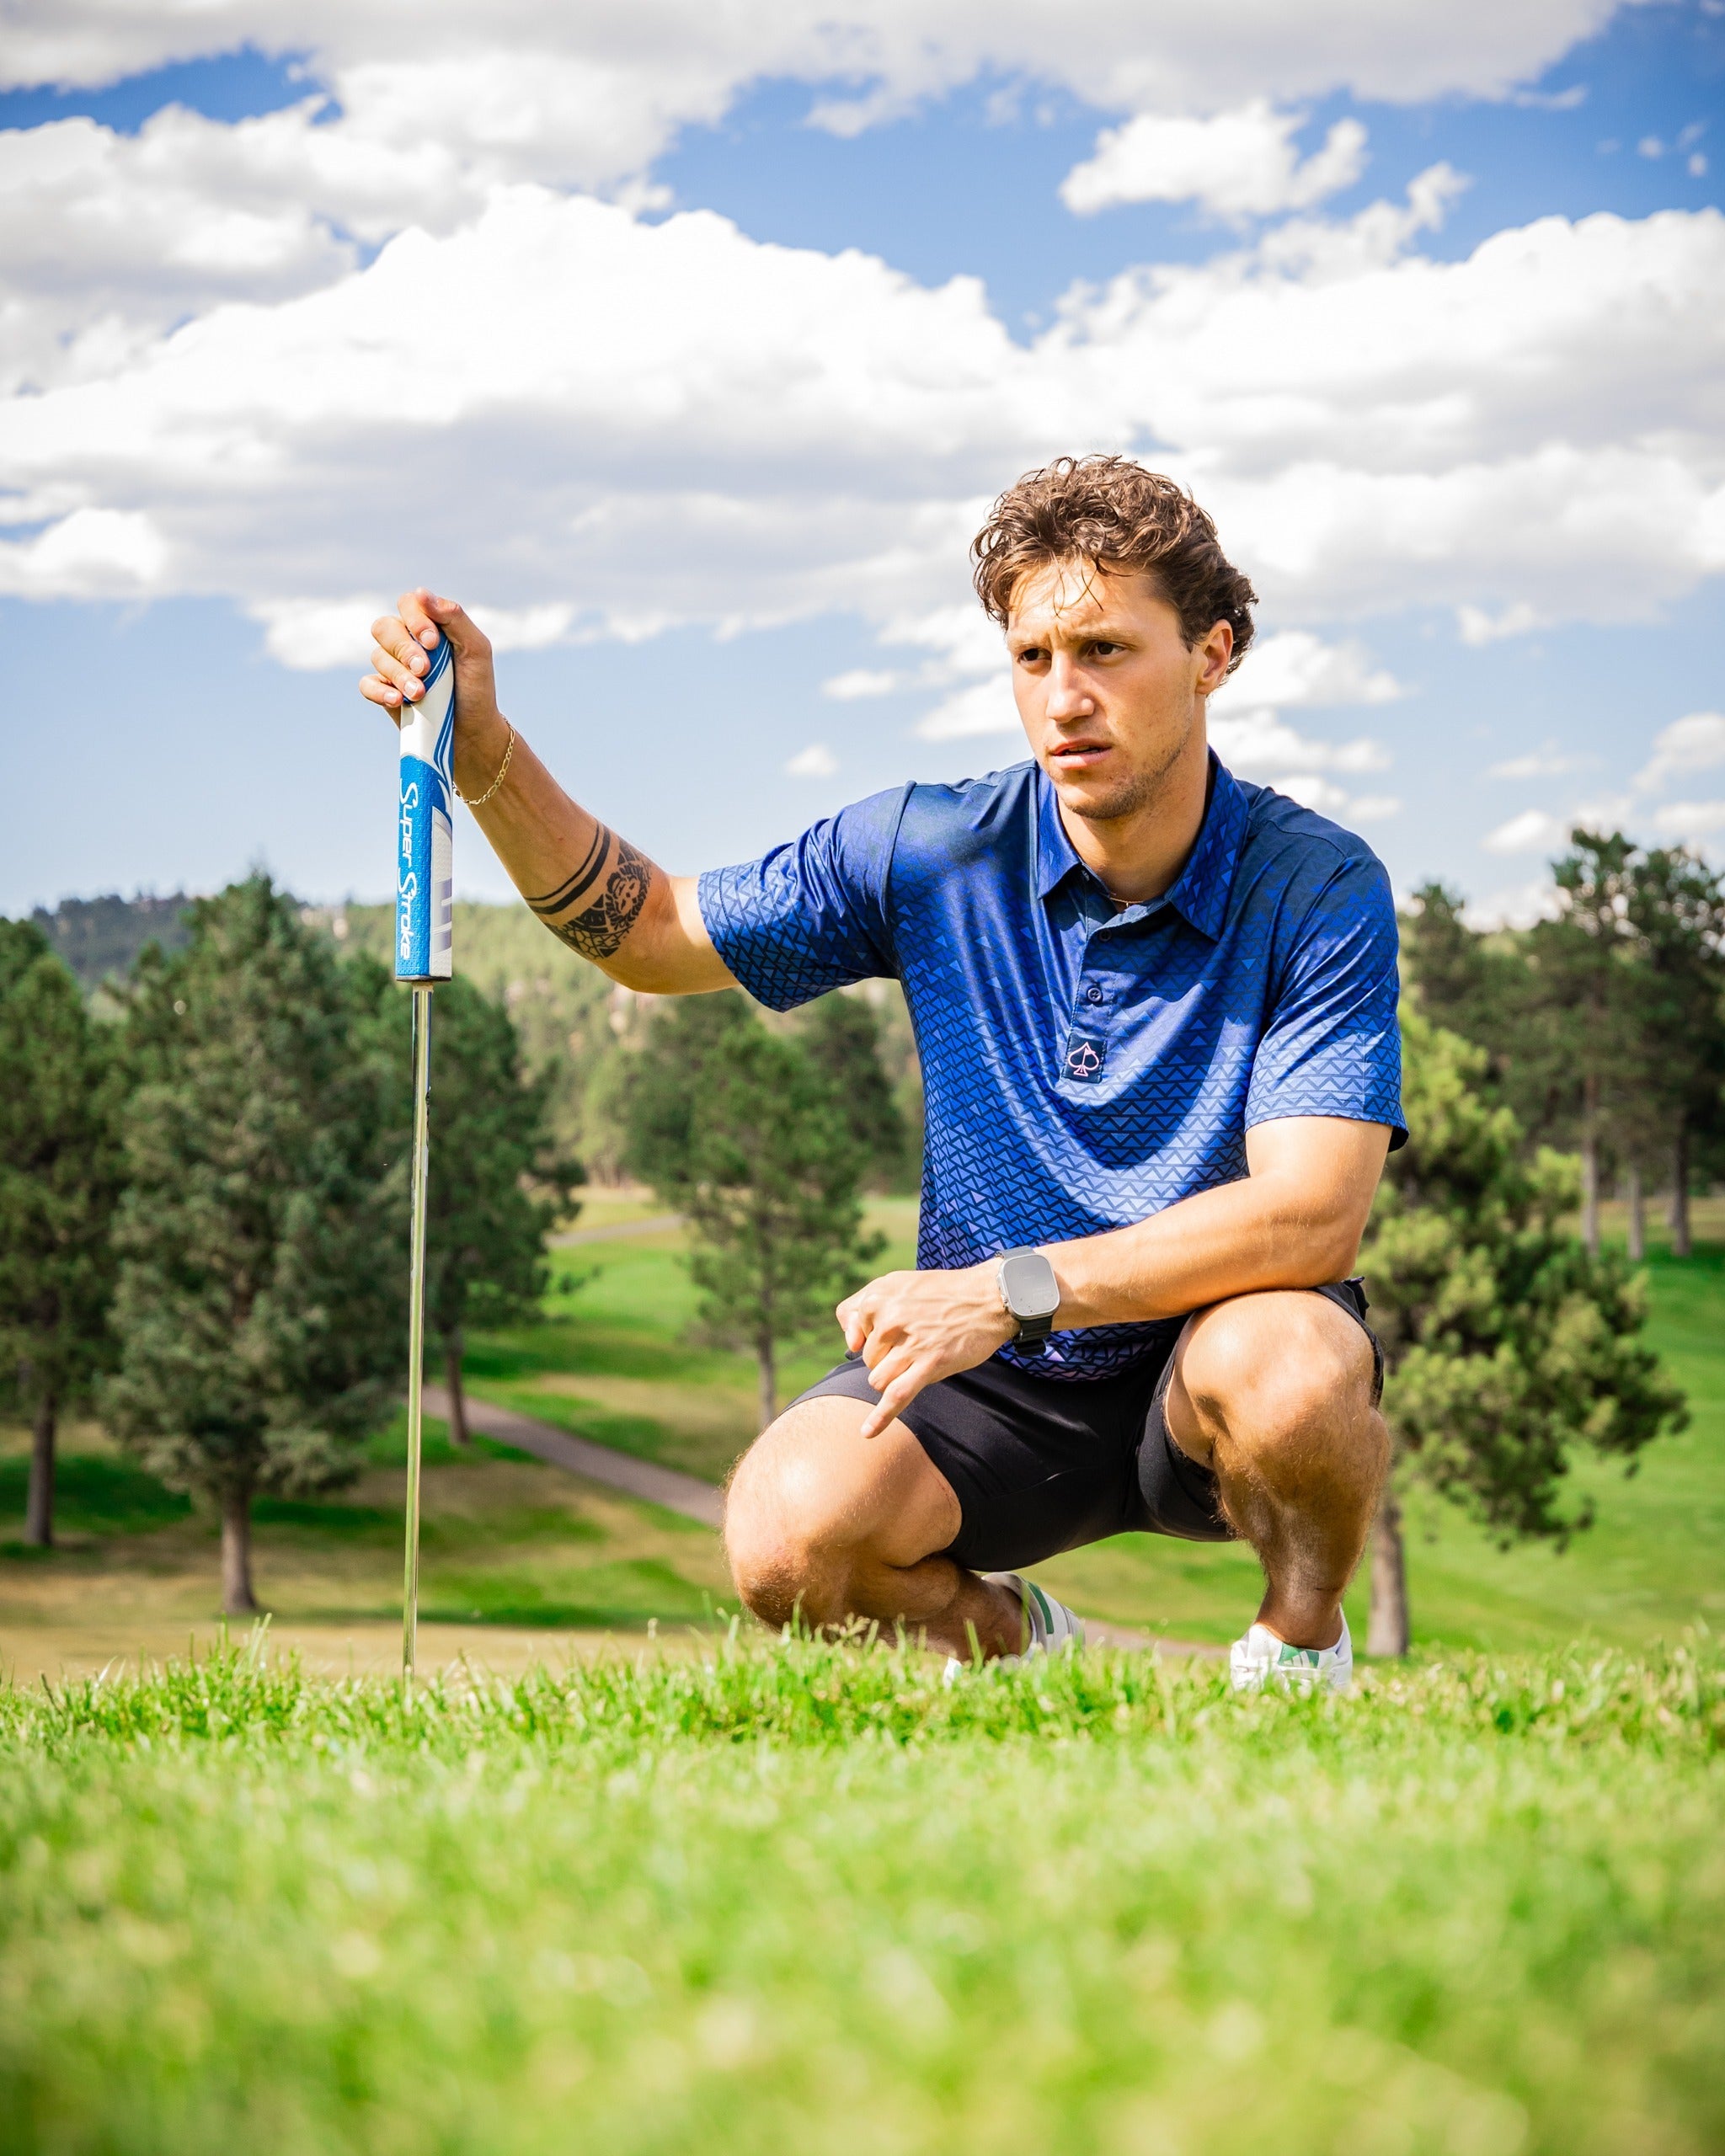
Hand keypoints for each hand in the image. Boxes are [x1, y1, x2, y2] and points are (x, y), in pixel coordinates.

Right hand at [359, 589, 508, 793]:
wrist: (472, 730)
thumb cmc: (476, 686)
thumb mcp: (476, 649)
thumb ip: (453, 618)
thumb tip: (420, 592)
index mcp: (427, 626)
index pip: (408, 605)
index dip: (416, 620)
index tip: (433, 642)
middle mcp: (405, 642)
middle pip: (385, 628)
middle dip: (405, 649)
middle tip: (425, 669)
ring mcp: (392, 667)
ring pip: (378, 657)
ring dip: (399, 675)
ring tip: (420, 694)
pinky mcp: (383, 693)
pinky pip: (367, 684)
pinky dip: (380, 691)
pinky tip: (398, 701)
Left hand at [835, 1264, 1015, 1438]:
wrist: (990, 1298)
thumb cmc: (942, 1293)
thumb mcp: (898, 1284)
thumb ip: (863, 1307)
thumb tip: (850, 1343)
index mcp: (878, 1297)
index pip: (853, 1333)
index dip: (869, 1337)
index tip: (892, 1332)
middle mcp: (889, 1319)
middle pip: (868, 1359)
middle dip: (887, 1357)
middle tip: (917, 1339)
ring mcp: (909, 1344)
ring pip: (878, 1379)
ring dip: (894, 1377)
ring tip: (919, 1360)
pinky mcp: (929, 1364)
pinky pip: (896, 1396)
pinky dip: (880, 1417)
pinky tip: (868, 1433)